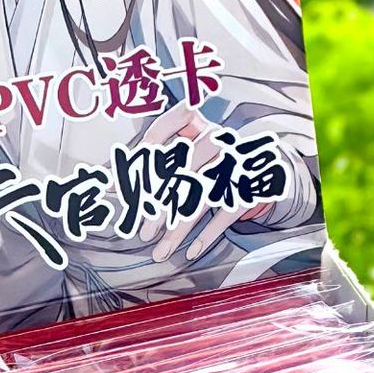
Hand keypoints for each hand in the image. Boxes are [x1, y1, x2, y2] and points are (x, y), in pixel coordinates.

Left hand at [129, 107, 273, 267]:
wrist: (265, 168)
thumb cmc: (213, 161)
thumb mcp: (189, 150)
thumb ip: (156, 160)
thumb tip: (108, 179)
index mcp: (200, 124)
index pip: (172, 121)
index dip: (151, 142)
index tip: (129, 170)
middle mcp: (218, 139)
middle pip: (182, 173)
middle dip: (159, 207)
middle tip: (143, 233)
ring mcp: (236, 163)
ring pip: (199, 199)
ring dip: (178, 230)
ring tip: (161, 251)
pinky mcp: (249, 187)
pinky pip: (224, 214)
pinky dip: (207, 236)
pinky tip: (191, 252)